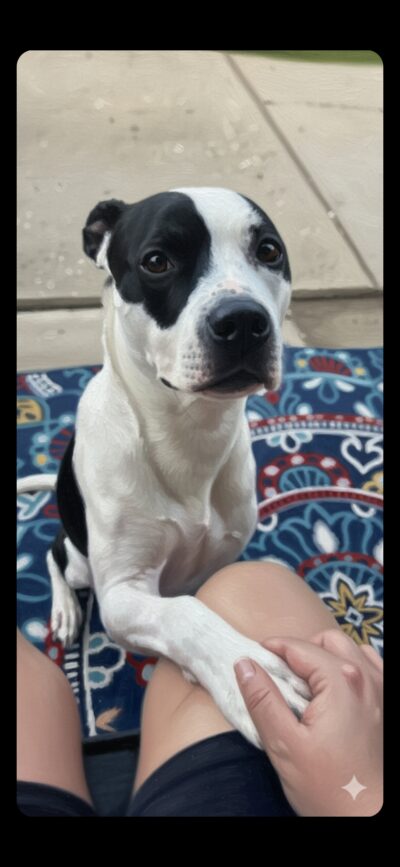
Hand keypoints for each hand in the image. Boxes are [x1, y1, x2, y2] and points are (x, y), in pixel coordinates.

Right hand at [234, 629, 382, 815]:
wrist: (367, 817)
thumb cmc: (330, 789)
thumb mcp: (284, 746)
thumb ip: (263, 700)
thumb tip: (245, 665)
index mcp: (340, 681)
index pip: (299, 647)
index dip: (272, 649)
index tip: (254, 660)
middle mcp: (365, 678)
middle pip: (326, 641)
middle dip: (299, 650)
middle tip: (278, 675)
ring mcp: (381, 690)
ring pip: (351, 649)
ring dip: (326, 656)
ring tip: (306, 684)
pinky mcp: (387, 705)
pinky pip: (371, 666)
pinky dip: (352, 666)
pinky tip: (336, 690)